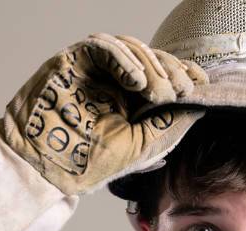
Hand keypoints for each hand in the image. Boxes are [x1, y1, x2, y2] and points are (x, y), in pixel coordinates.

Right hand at [3, 33, 208, 194]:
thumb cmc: (85, 164)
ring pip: (129, 49)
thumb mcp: (139, 148)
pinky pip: (103, 47)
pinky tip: (137, 81)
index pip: (159, 77)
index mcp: (127, 102)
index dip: (181, 76)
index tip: (200, 84)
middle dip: (169, 73)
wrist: (45, 168)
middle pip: (148, 59)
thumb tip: (199, 108)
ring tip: (159, 92)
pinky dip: (123, 59)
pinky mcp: (72, 62)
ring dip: (150, 67)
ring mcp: (91, 71)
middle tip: (182, 90)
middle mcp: (111, 83)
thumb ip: (167, 128)